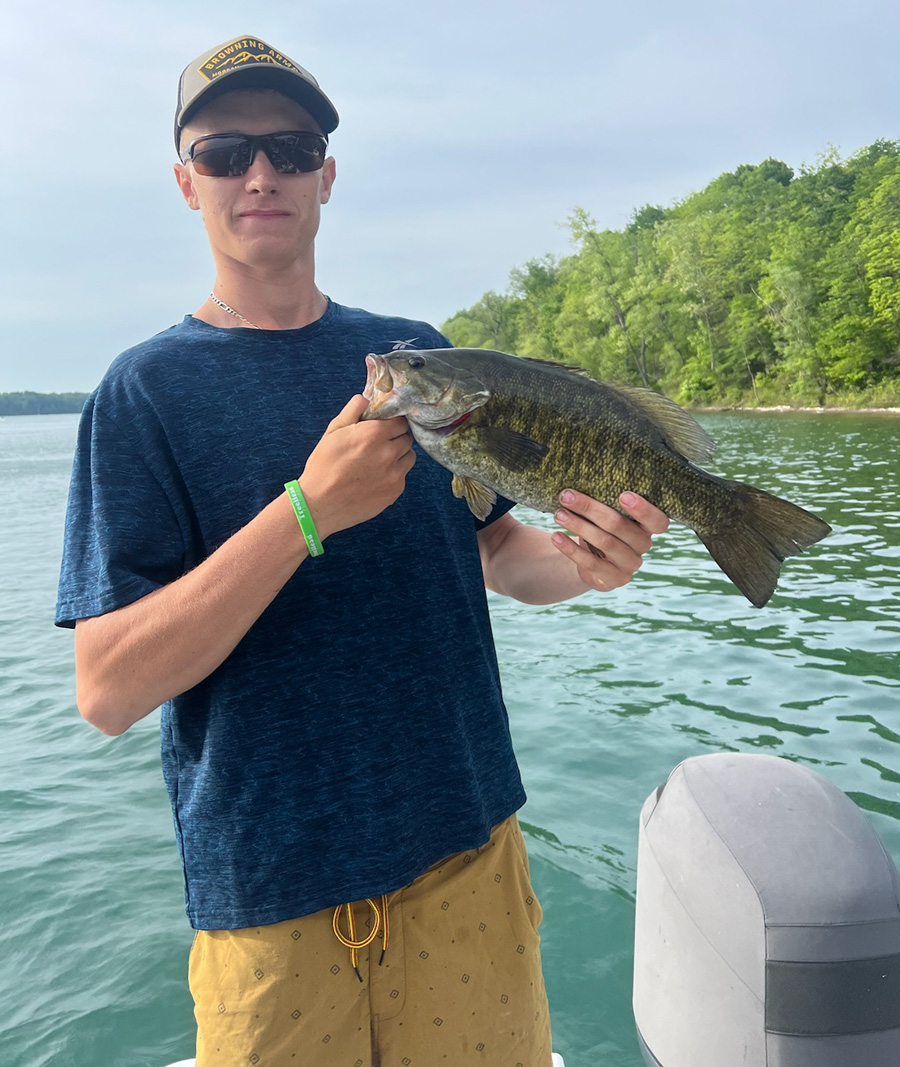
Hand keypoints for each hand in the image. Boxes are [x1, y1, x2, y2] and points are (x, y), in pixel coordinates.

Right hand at [298, 395, 415, 539]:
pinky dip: (394, 475)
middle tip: (378, 446)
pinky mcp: (395, 492)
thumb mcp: (332, 432)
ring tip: (378, 462)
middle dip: (395, 439)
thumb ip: (352, 412)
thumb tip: (365, 398)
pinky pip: (403, 476)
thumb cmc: (323, 466)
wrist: (320, 504)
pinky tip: (375, 478)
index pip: (400, 421)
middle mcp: (389, 452)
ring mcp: (395, 474)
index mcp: (375, 433)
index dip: (392, 424)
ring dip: (399, 456)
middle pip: (406, 438)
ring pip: (409, 457)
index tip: (383, 428)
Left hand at [550, 490, 668, 591]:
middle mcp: (643, 546)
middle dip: (591, 509)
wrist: (592, 560)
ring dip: (578, 526)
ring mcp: (629, 565)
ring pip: (605, 543)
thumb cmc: (601, 527)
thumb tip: (578, 487)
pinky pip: (591, 563)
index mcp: (647, 527)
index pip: (658, 521)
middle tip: (567, 496)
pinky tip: (556, 537)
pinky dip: (571, 549)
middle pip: (620, 526)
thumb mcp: (607, 515)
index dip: (644, 510)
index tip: (623, 495)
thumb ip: (605, 503)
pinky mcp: (612, 579)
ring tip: (559, 515)